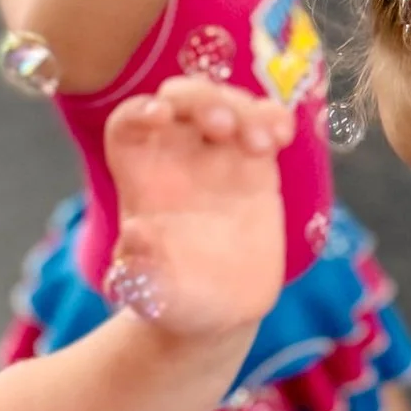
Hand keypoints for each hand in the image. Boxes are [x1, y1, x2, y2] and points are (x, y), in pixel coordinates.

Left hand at [103, 76, 295, 337]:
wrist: (218, 312)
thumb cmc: (174, 300)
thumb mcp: (152, 293)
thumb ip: (141, 271)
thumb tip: (134, 235)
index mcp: (142, 178)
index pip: (129, 124)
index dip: (139, 111)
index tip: (159, 116)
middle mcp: (177, 158)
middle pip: (180, 99)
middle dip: (199, 98)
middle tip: (222, 125)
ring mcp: (219, 157)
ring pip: (226, 102)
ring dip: (244, 108)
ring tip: (262, 143)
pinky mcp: (256, 166)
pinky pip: (265, 125)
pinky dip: (274, 119)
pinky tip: (281, 136)